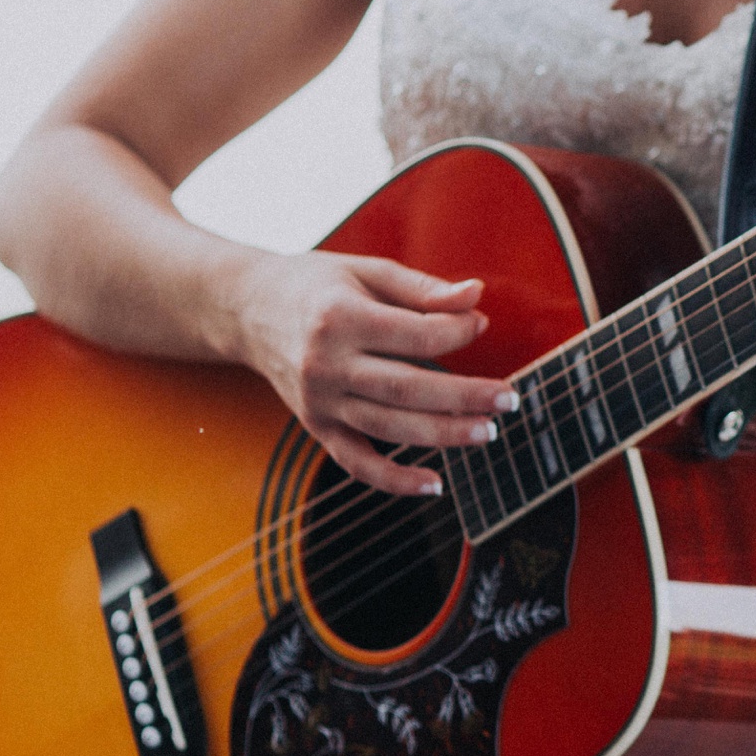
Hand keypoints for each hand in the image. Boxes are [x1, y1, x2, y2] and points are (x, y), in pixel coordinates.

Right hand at [229, 251, 515, 497]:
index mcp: (340, 318)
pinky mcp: (315, 426)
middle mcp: (326, 364)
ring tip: (487, 432)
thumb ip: (422, 287)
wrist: (246, 309)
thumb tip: (477, 296)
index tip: (481, 325)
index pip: (413, 335)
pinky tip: (434, 484)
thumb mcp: (367, 271)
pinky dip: (393, 479)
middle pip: (406, 388)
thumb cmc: (316, 285)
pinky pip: (356, 462)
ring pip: (388, 426)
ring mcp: (318, 401)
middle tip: (508, 400)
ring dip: (442, 435)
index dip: (455, 332)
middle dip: (463, 397)